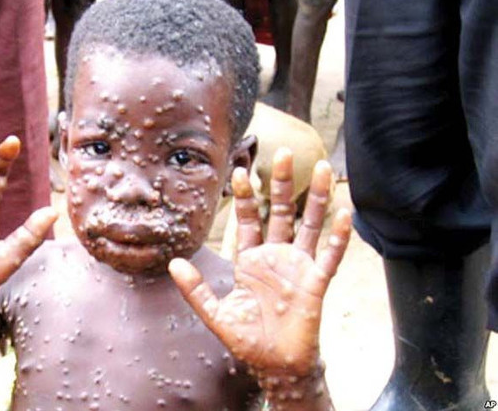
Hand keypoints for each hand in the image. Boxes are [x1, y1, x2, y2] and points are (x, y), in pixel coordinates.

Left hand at [170, 148, 350, 375]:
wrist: (274, 366)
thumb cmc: (247, 340)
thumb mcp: (216, 313)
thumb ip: (195, 289)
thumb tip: (173, 263)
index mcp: (251, 260)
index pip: (249, 219)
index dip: (247, 196)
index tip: (241, 171)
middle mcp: (276, 257)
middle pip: (281, 212)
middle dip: (281, 183)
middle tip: (283, 152)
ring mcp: (298, 267)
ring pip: (309, 225)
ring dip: (316, 197)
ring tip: (322, 167)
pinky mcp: (316, 283)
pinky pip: (329, 256)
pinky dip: (337, 236)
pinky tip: (344, 214)